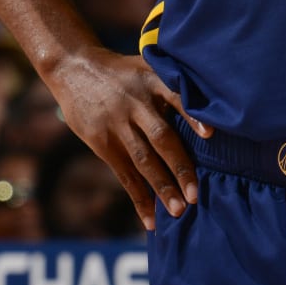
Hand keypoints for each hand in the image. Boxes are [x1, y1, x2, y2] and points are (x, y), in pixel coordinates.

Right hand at [47, 46, 214, 230]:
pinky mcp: (103, 142)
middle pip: (161, 137)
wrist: (73, 67)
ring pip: (143, 160)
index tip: (209, 134)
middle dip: (180, 167)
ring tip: (178, 211)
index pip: (176, 97)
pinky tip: (150, 219)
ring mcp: (118, 124)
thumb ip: (172, 83)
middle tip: (195, 194)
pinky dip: (139, 198)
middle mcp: (136, 103)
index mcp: (152, 81)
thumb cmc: (122, 71)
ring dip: (161, 188)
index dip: (193, 116)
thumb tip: (211, 106)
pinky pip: (124, 174)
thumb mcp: (146, 66)